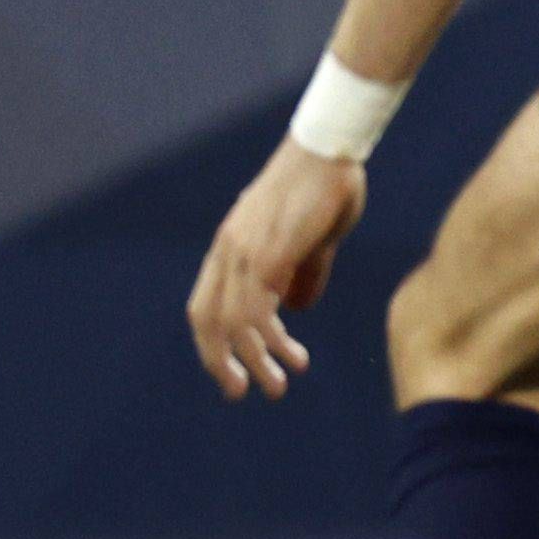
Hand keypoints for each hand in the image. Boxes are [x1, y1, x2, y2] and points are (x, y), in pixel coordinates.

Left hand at [185, 139, 363, 399]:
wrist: (332, 145)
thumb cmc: (327, 184)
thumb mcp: (311, 236)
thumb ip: (302, 272)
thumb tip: (296, 308)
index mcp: (232, 246)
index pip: (206, 307)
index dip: (216, 345)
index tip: (239, 371)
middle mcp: (229, 250)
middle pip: (207, 321)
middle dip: (222, 363)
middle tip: (243, 392)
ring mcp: (246, 249)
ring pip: (233, 321)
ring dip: (254, 360)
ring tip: (278, 385)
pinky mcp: (271, 249)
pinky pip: (258, 305)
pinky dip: (269, 338)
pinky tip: (291, 353)